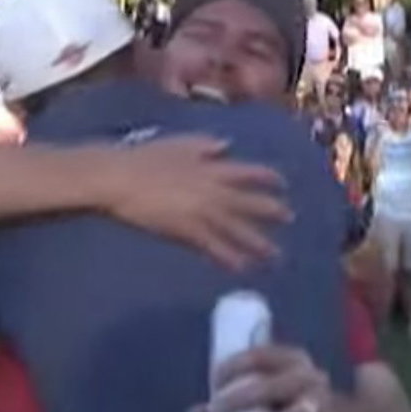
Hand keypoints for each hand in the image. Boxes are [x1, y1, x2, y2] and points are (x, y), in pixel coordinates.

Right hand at [96, 136, 291, 270]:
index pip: (250, 172)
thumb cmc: (143, 157)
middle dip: (273, 211)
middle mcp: (214, 188)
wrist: (120, 177)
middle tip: (290, 218)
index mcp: (212, 166)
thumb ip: (205, 145)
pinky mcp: (188, 230)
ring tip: (274, 256)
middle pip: (251, 203)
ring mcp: (202, 211)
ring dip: (258, 243)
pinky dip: (230, 257)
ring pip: (238, 229)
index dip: (268, 178)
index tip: (282, 183)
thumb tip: (226, 146)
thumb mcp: (179, 143)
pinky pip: (215, 247)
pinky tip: (241, 268)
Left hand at [189, 344, 336, 411]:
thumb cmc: (292, 399)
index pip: (257, 356)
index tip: (213, 382)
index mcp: (294, 358)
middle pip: (266, 388)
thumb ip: (236, 395)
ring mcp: (319, 407)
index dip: (231, 367)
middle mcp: (309, 378)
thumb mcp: (270, 387)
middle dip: (235, 401)